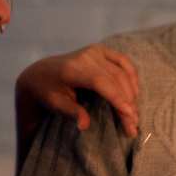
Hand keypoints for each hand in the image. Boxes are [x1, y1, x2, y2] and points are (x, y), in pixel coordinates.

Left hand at [18, 44, 139, 135]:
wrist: (41, 73)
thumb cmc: (47, 91)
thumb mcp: (54, 104)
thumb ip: (71, 112)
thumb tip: (85, 126)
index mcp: (72, 68)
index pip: (101, 82)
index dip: (117, 98)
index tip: (129, 115)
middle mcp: (86, 56)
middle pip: (115, 79)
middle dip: (127, 103)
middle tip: (133, 125)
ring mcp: (95, 51)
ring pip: (122, 72)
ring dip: (132, 93)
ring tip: (134, 114)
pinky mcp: (102, 50)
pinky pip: (124, 62)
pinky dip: (132, 77)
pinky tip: (134, 94)